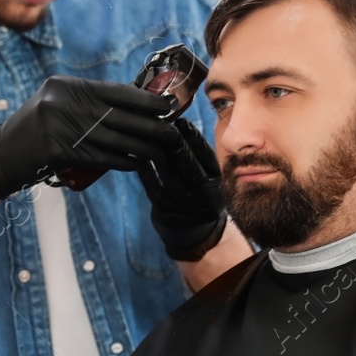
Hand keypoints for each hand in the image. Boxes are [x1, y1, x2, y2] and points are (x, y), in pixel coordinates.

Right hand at [0, 76, 179, 199]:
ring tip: (162, 150)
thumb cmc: (33, 131)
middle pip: (119, 115)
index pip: (115, 91)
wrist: (0, 156)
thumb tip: (131, 105)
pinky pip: (102, 157)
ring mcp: (60, 127)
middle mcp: (63, 102)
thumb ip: (86, 102)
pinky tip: (139, 163)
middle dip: (150, 125)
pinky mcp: (59, 152)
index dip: (145, 100)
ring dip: (143, 146)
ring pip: (115, 138)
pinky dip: (124, 161)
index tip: (167, 107)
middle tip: (172, 132)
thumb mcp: (55, 105)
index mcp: (65, 86)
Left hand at [138, 117, 227, 262]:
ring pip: (169, 173)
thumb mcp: (207, 178)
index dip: (193, 137)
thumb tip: (181, 123)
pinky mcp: (166, 212)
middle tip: (162, 123)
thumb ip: (198, 157)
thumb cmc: (198, 196)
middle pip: (187, 163)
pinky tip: (138, 156)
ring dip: (157, 152)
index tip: (182, 120)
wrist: (195, 235)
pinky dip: (145, 170)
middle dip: (174, 141)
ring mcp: (184, 205)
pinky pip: (153, 187)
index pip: (206, 155)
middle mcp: (204, 194)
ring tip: (147, 134)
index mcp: (217, 182)